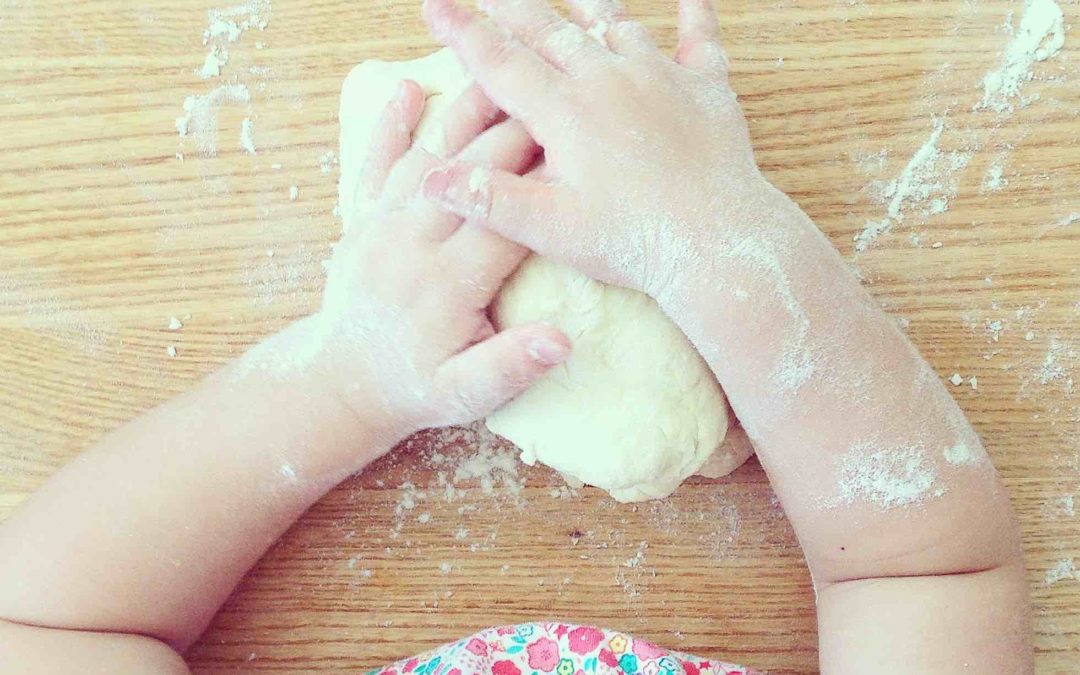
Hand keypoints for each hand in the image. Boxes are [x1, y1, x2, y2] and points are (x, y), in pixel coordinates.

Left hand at [299, 82, 570, 445]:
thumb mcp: (466, 396)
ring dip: (463, 114)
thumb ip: (511, 366)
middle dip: (514, 134)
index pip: (503, 220)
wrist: (342, 384)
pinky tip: (410, 90)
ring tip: (497, 76)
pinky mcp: (362, 220)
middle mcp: (411, 244)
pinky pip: (374, 164)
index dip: (543, 185)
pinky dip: (389, 126)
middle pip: (469, 175)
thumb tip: (562, 340)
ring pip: (427, 156)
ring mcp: (381, 226)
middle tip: (553, 99)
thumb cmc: (414, 388)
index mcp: (447, 284)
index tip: (580, 155)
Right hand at [419, 0, 773, 298]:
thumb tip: (431, 177)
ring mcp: (661, 77)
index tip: (435, 6)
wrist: (719, 244)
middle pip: (550, 31)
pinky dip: (694, 14)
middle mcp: (610, 79)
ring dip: (586, 6)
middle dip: (512, 10)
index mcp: (566, 112)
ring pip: (615, 25)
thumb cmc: (634, 242)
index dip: (463, 33)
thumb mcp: (552, 229)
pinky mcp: (707, 88)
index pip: (500, 62)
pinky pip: (700, 38)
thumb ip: (491, 199)